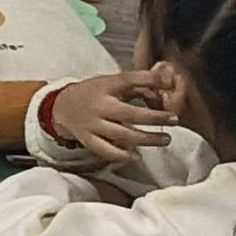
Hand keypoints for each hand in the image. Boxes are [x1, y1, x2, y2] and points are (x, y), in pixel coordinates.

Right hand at [44, 67, 175, 165]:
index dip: (150, 80)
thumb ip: (137, 86)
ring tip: (166, 139)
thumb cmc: (93, 93)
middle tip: (174, 119)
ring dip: (146, 138)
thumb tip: (165, 88)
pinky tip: (136, 156)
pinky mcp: (87, 139)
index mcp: (105, 86)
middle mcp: (99, 105)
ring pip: (122, 134)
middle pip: (129, 112)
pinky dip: (121, 155)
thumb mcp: (111, 83)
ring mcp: (92, 124)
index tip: (169, 84)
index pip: (128, 79)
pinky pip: (105, 150)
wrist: (61, 106)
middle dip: (154, 117)